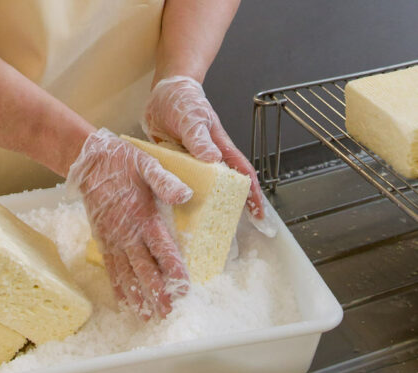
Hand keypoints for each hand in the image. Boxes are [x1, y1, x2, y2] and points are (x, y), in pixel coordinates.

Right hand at [67, 128, 191, 318]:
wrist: (89, 162)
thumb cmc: (122, 163)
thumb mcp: (147, 164)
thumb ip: (165, 182)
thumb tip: (185, 195)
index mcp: (143, 217)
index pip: (162, 249)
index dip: (174, 269)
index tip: (184, 287)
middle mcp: (128, 234)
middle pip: (145, 270)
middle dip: (157, 293)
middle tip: (168, 312)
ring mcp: (113, 241)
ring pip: (127, 275)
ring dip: (138, 297)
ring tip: (147, 316)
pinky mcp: (103, 242)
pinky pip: (111, 270)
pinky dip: (118, 288)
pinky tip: (125, 303)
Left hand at [143, 75, 263, 218]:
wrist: (164, 92)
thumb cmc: (184, 100)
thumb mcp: (192, 118)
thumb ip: (199, 138)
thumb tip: (212, 159)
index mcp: (220, 148)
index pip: (242, 173)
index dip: (252, 194)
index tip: (259, 214)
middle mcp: (208, 159)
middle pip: (223, 187)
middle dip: (229, 207)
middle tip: (227, 229)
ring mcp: (192, 164)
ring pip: (201, 190)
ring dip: (202, 206)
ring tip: (201, 228)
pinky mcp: (176, 165)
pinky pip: (181, 185)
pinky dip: (181, 197)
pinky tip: (174, 212)